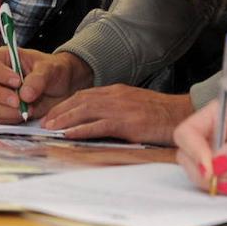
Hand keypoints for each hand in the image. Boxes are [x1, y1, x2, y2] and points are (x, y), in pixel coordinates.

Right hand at [0, 47, 92, 122]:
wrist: (63, 87)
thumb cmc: (53, 70)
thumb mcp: (49, 69)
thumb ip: (38, 78)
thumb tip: (25, 94)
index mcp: (4, 59)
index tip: (16, 81)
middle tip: (18, 100)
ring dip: (9, 110)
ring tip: (30, 107)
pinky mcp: (5, 112)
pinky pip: (1, 118)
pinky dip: (14, 118)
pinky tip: (28, 112)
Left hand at [42, 85, 192, 144]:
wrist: (181, 115)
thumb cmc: (160, 113)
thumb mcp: (135, 104)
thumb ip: (117, 108)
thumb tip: (99, 118)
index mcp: (117, 91)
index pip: (85, 94)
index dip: (67, 103)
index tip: (54, 112)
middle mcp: (116, 96)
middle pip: (80, 100)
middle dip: (60, 110)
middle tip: (46, 121)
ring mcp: (120, 108)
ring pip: (85, 111)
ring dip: (65, 119)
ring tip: (51, 127)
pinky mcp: (126, 123)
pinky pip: (98, 125)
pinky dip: (81, 129)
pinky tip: (69, 134)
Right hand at [173, 100, 226, 194]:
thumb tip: (218, 164)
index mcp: (217, 114)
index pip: (188, 133)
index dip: (195, 153)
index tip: (211, 171)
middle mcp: (214, 133)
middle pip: (188, 157)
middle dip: (208, 176)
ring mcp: (218, 155)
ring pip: (200, 175)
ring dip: (221, 186)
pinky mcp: (226, 173)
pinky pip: (215, 187)